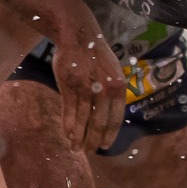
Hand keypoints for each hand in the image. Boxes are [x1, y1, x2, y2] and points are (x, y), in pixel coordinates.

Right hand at [50, 29, 126, 153]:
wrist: (78, 36)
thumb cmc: (95, 54)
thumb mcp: (113, 71)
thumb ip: (114, 91)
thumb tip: (112, 113)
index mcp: (119, 87)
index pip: (116, 119)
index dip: (109, 135)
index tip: (105, 146)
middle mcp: (105, 90)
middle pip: (99, 123)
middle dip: (94, 140)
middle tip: (89, 151)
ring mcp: (86, 89)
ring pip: (83, 120)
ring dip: (79, 137)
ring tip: (76, 147)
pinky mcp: (70, 87)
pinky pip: (70, 111)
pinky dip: (68, 125)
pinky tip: (67, 134)